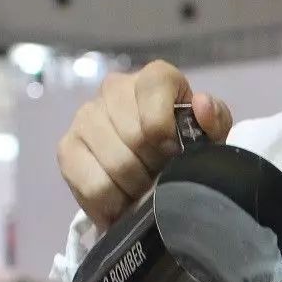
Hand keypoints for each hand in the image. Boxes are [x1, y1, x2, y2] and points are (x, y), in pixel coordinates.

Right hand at [56, 60, 232, 227]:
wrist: (154, 174)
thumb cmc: (186, 148)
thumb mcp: (211, 136)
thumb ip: (215, 120)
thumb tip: (202, 105)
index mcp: (155, 78)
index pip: (155, 89)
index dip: (165, 127)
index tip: (173, 152)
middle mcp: (115, 88)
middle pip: (134, 136)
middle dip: (154, 167)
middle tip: (161, 178)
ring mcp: (86, 116)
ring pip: (115, 164)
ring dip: (135, 189)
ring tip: (144, 190)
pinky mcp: (67, 147)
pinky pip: (92, 186)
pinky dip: (112, 204)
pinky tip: (122, 202)